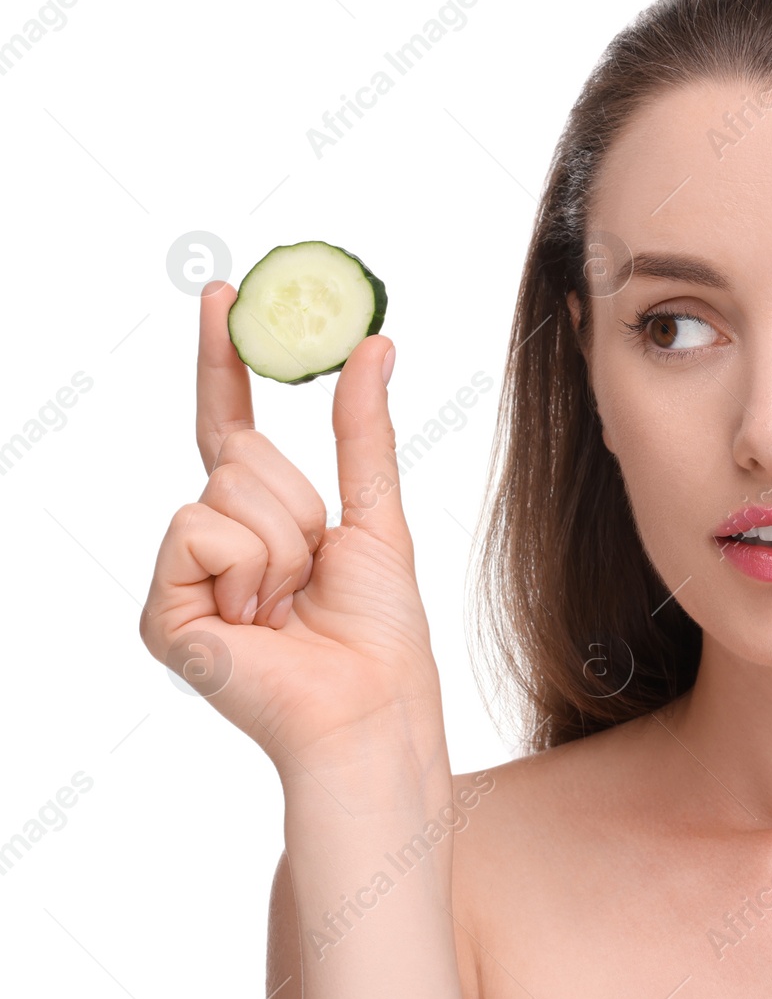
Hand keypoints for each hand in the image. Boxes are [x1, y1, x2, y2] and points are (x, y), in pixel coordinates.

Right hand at [139, 282, 445, 782]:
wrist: (374, 704)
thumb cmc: (380, 630)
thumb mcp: (378, 513)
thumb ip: (363, 430)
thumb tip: (375, 343)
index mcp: (262, 520)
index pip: (231, 424)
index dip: (225, 361)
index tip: (223, 294)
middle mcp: (214, 541)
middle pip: (242, 454)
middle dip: (298, 502)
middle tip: (315, 569)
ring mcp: (184, 576)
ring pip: (226, 489)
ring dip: (283, 542)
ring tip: (291, 603)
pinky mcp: (163, 612)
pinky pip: (198, 530)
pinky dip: (248, 567)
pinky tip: (259, 619)